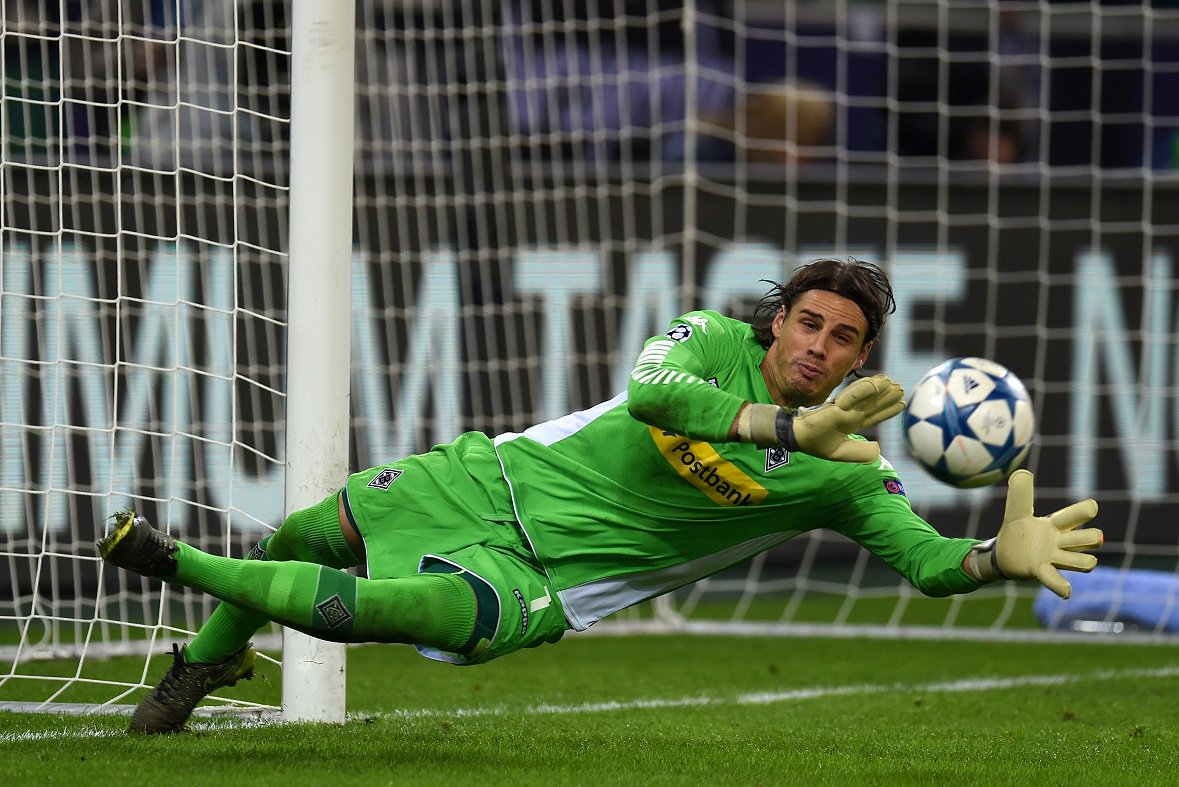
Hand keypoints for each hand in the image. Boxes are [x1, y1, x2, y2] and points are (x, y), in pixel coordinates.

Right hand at [779, 374, 904, 462]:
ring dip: (879, 389)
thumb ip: (861, 453)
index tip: (901, 403)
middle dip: (887, 396)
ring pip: (866, 396)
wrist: (798, 438)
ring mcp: (845, 408)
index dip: (888, 409)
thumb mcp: (842, 453)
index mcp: (852, 423)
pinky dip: (864, 389)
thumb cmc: (817, 443)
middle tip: (900, 387)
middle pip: (873, 403)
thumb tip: (879, 448)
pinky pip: (853, 395)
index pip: (874, 415)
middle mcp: (851, 413)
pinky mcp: (837, 406)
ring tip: (891, 382)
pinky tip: (877, 383)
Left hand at [982, 469, 1101, 598]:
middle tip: (1095, 537)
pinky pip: (1055, 580)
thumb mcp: (1016, 511)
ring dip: (1084, 562)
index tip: (1091, 507)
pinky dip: (1061, 586)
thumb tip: (1022, 472)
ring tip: (1088, 562)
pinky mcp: (1041, 572)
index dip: (1084, 511)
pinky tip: (1067, 591)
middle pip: (1086, 539)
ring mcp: (1053, 558)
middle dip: (1091, 538)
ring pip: (1081, 562)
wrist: (1003, 555)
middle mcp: (1060, 542)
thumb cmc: (1017, 532)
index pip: (1075, 515)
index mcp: (1055, 525)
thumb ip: (1020, 494)